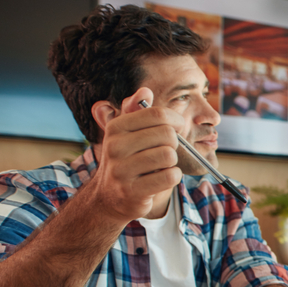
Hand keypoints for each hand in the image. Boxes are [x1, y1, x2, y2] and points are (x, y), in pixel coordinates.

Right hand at [87, 87, 184, 222]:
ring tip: (158, 166)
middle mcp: (115, 147)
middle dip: (173, 144)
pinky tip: (160, 178)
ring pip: (169, 156)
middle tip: (163, 151)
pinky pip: (170, 176)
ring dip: (171, 162)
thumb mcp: (127, 132)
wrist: (110, 196)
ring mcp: (122, 170)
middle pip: (167, 135)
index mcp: (116, 127)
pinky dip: (172, 177)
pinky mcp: (133, 191)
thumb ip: (136, 110)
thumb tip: (145, 90)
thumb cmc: (127, 159)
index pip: (158, 114)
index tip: (176, 127)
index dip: (175, 120)